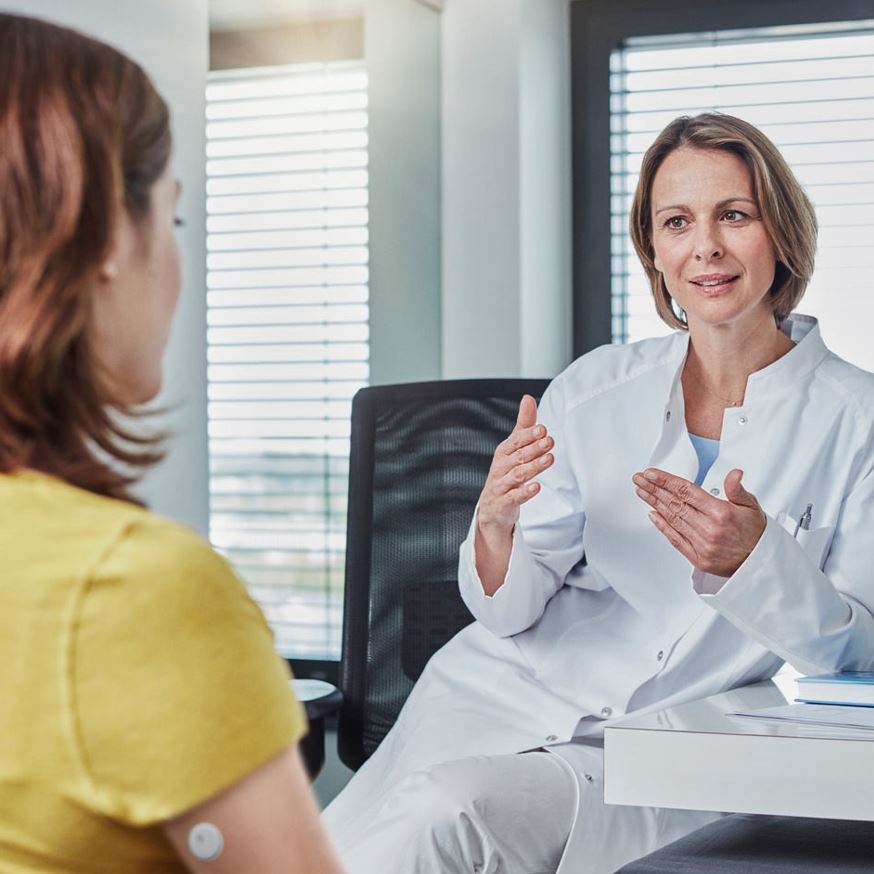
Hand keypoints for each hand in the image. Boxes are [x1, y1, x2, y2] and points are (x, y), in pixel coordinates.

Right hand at [477, 394, 553, 534]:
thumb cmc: (505, 473)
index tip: (543, 429)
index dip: (529, 435)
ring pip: (518, 474)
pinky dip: (525, 492)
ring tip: (549, 459)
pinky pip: (515, 496)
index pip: (516, 441)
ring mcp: (502, 485)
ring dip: (534, 466)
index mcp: (504, 452)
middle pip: (519, 456)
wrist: (493, 506)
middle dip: (534, 448)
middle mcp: (501, 467)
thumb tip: (528, 399)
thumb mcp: (514, 449)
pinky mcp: (505, 502)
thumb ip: (524, 426)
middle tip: (550, 441)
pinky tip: (537, 487)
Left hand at [632, 467, 765, 576]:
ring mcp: (702, 545)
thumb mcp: (752, 506)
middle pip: (674, 503)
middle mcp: (709, 529)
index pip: (686, 491)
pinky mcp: (698, 559)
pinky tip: (652, 514)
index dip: (665, 481)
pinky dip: (662, 526)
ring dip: (654, 504)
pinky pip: (675, 539)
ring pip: (672, 519)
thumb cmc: (756, 534)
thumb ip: (737, 489)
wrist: (762, 565)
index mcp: (721, 513)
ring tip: (642, 492)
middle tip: (639, 479)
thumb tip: (734, 473)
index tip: (650, 473)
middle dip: (653, 489)